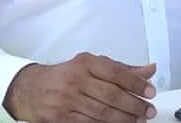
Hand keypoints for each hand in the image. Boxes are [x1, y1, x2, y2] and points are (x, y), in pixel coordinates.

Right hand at [3, 52, 157, 122]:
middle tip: (148, 110)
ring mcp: (66, 100)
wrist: (30, 89)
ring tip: (138, 120)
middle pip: (111, 95)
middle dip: (134, 105)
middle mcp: (75, 80)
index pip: (116, 72)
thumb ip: (122, 69)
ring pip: (102, 113)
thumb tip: (150, 70)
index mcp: (85, 63)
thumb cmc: (65, 76)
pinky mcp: (59, 118)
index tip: (150, 92)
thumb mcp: (92, 66)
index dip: (136, 83)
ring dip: (124, 119)